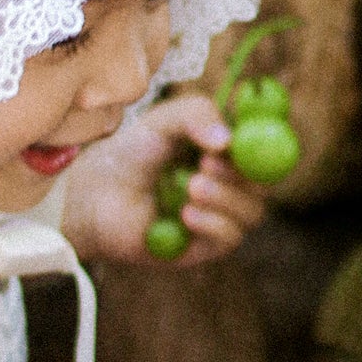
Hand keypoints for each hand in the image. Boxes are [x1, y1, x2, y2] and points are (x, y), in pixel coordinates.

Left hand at [61, 94, 269, 265]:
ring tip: (190, 186)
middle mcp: (230, 184)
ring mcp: (220, 216)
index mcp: (227, 151)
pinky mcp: (206, 246)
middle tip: (206, 164)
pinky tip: (186, 214)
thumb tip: (228, 141)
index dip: (263, 145)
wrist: (95, 194)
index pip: (266, 149)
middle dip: (240, 175)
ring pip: (251, 213)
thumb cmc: (130, 153)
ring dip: (225, 198)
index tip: (237, 141)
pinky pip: (230, 238)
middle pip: (264, 185)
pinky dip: (214, 224)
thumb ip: (195, 115)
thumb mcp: (162, 121)